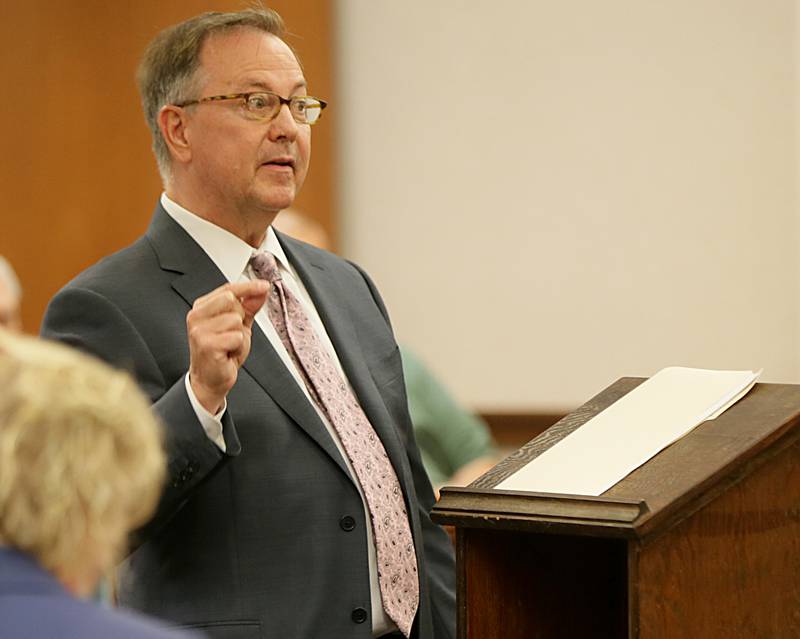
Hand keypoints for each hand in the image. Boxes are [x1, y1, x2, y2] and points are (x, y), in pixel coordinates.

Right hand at [187, 280, 269, 413]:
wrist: (211, 379)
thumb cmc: (222, 352)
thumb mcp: (239, 325)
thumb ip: (249, 306)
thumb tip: (261, 290)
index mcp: (202, 307)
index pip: (228, 289)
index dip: (248, 287)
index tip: (264, 285)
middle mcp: (197, 316)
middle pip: (231, 300)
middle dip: (240, 317)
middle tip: (233, 333)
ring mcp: (200, 330)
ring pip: (236, 320)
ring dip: (240, 335)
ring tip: (230, 345)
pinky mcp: (207, 344)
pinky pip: (237, 337)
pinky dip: (239, 347)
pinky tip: (228, 353)